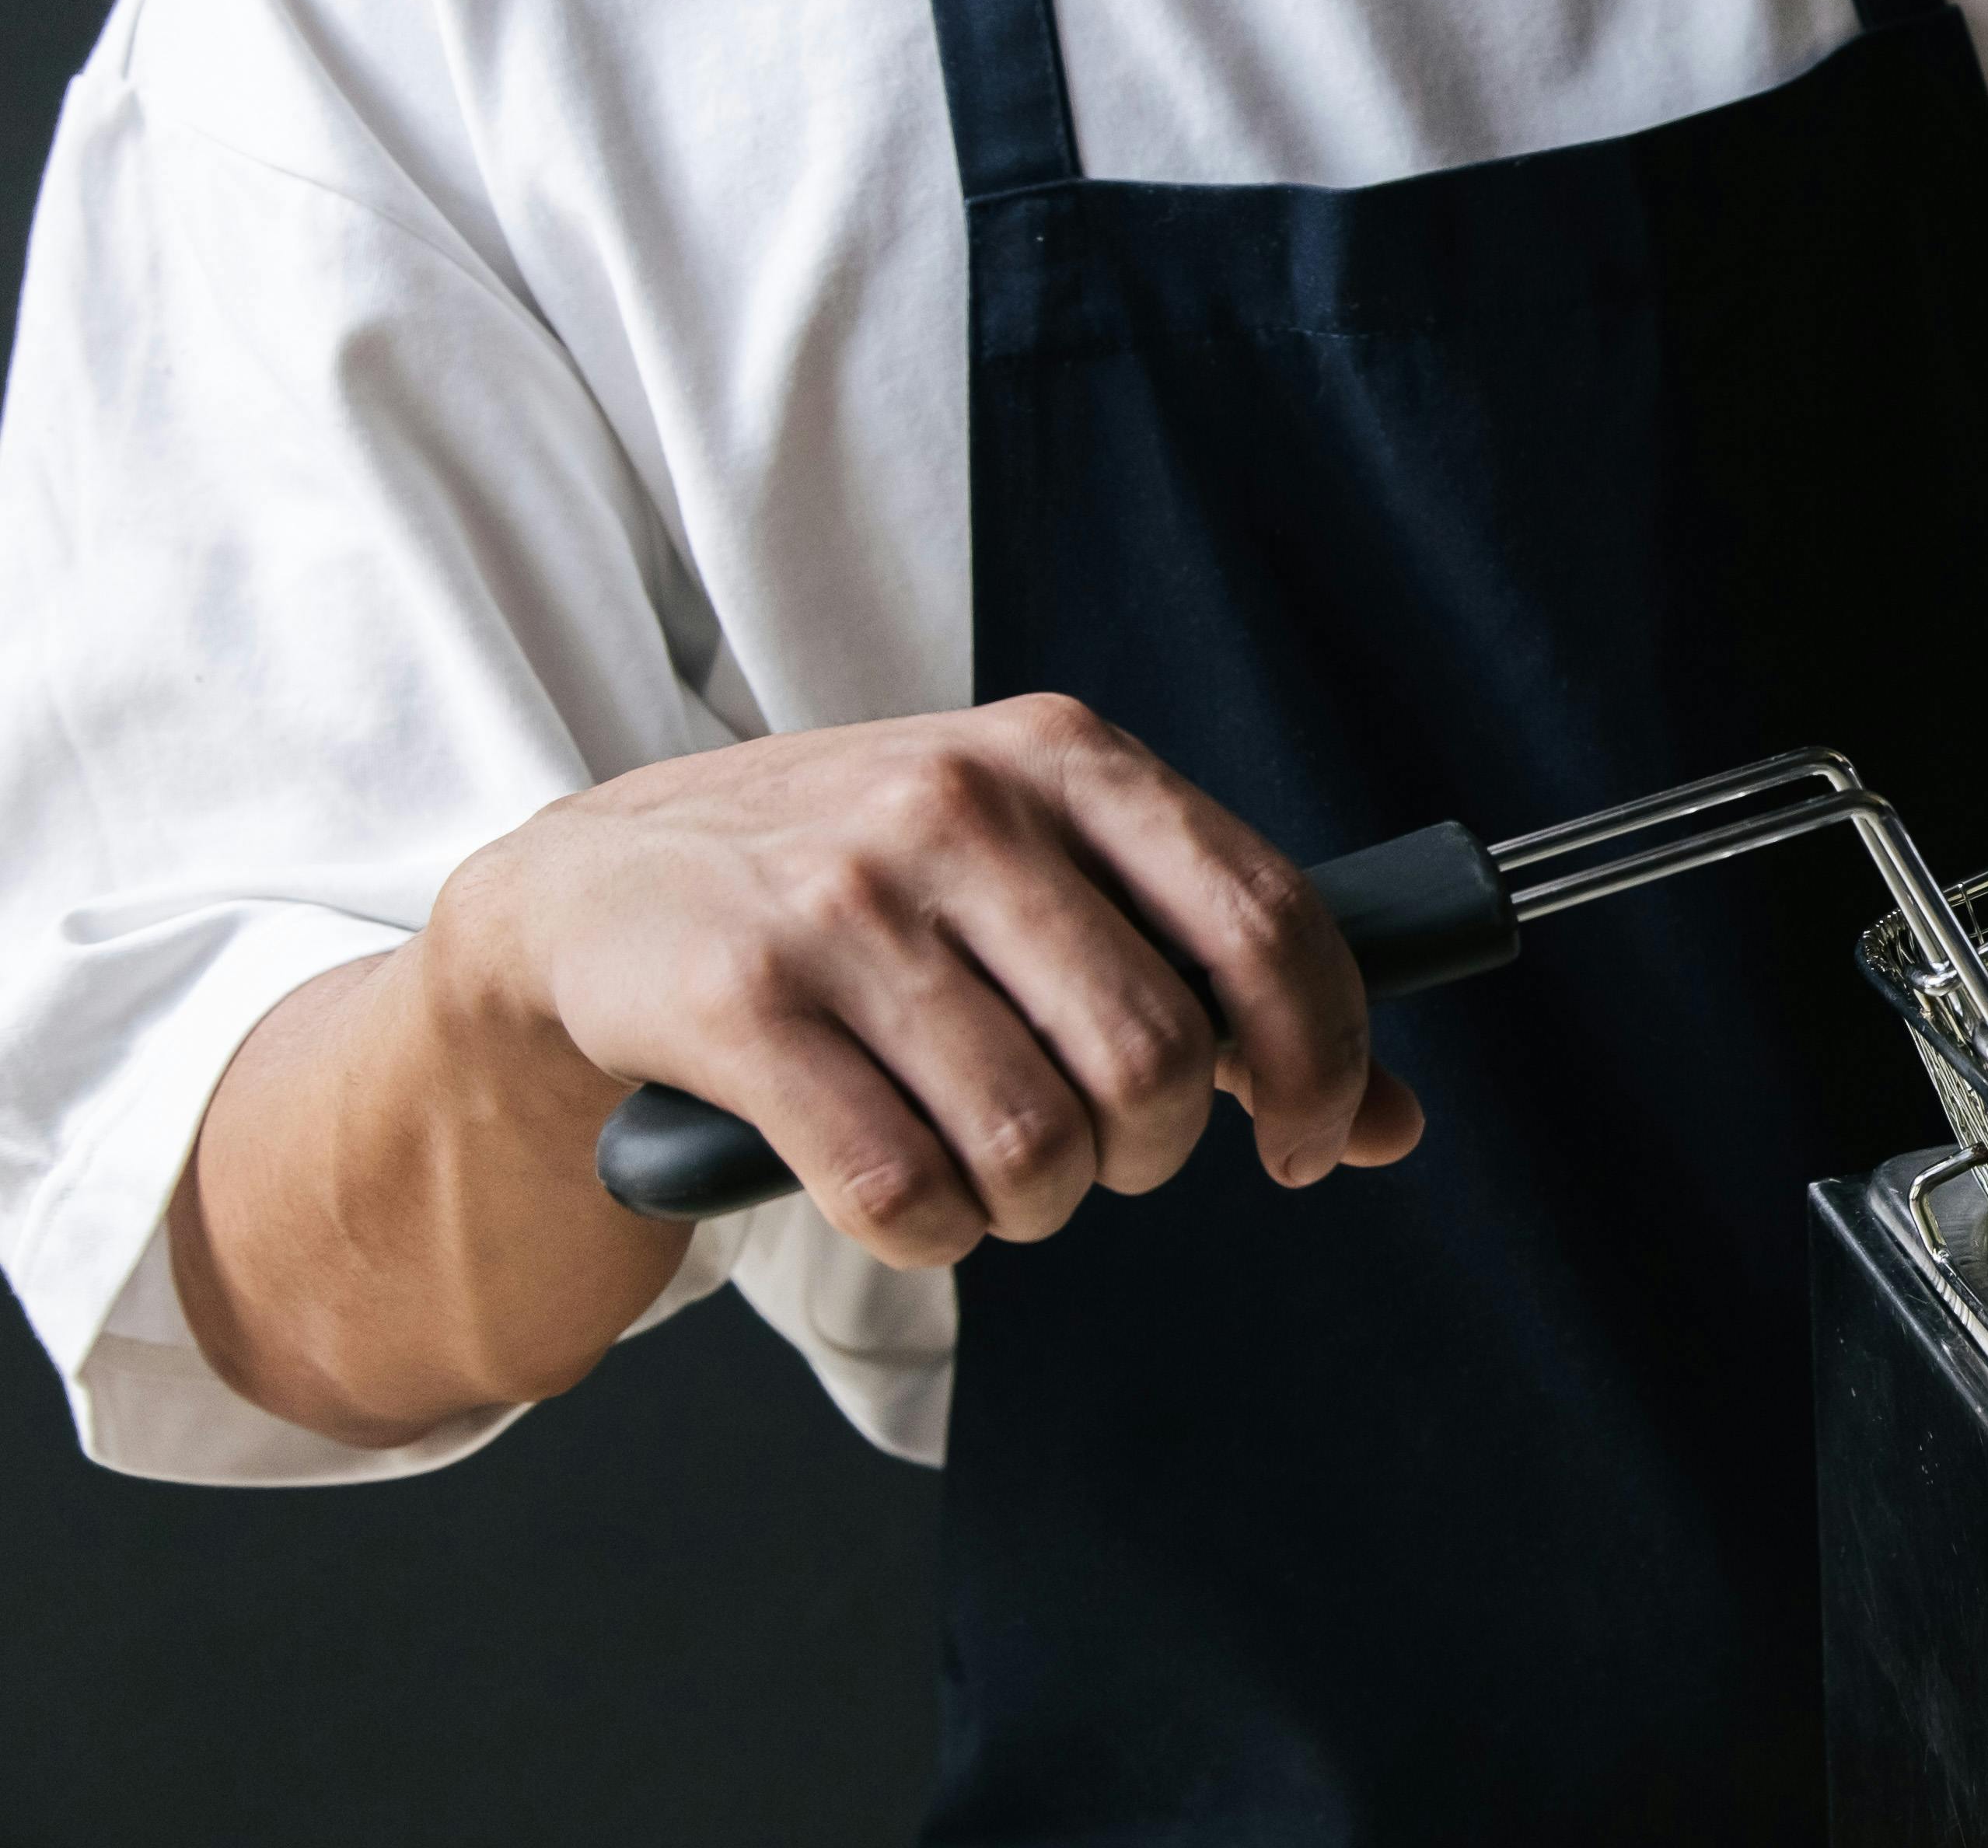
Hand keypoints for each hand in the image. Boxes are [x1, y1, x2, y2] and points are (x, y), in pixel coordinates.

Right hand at [434, 695, 1423, 1267]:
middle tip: (1104, 1153)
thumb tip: (1391, 1124)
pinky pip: (904, 1189)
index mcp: (1064, 756)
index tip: (1312, 1138)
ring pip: (1036, 1140)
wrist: (596, 891)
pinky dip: (931, 1232)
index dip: (1322, 1060)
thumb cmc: (868, 893)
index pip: (1266, 924)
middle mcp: (962, 806)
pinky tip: (907, 1195)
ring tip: (993, 1168)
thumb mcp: (1048, 881)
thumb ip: (1222, 984)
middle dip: (1153, 1147)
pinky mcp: (741, 1001)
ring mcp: (846, 899)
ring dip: (1036, 1202)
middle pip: (1157, 1056)